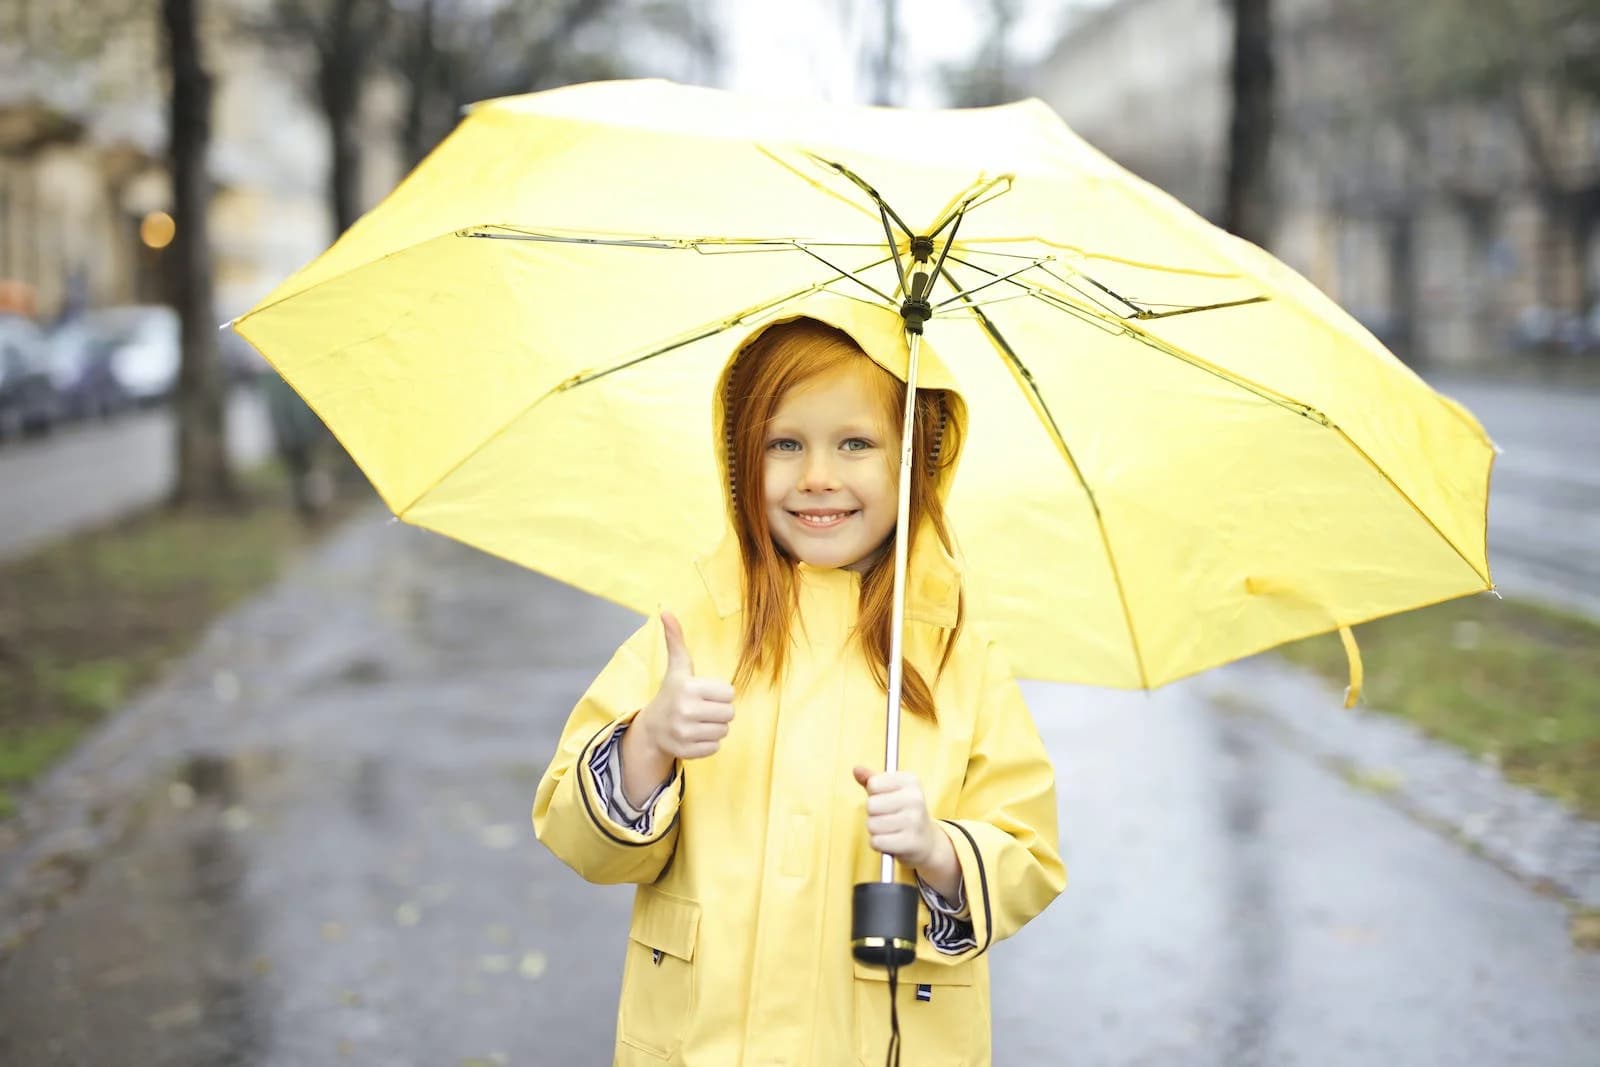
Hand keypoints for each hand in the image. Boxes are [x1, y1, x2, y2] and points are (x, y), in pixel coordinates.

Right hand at [637, 612, 735, 760]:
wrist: (651, 729)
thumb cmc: (672, 693)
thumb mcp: (676, 667)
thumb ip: (675, 640)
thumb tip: (666, 611)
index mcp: (688, 687)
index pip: (729, 693)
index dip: (719, 693)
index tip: (704, 694)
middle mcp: (685, 710)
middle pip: (729, 713)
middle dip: (719, 711)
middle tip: (703, 709)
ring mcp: (685, 733)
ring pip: (724, 731)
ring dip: (715, 727)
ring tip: (699, 722)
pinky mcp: (687, 751)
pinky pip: (716, 747)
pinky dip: (708, 743)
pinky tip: (694, 735)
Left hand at [853, 766, 943, 868]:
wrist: (927, 841)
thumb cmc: (904, 812)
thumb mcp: (891, 791)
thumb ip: (872, 780)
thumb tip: (856, 769)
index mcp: (910, 780)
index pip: (873, 784)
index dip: (874, 795)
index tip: (887, 799)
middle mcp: (915, 798)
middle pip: (871, 805)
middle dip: (874, 814)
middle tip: (888, 817)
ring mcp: (914, 820)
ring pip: (872, 825)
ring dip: (876, 830)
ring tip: (890, 829)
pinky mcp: (910, 842)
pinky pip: (876, 842)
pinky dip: (879, 844)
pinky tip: (891, 841)